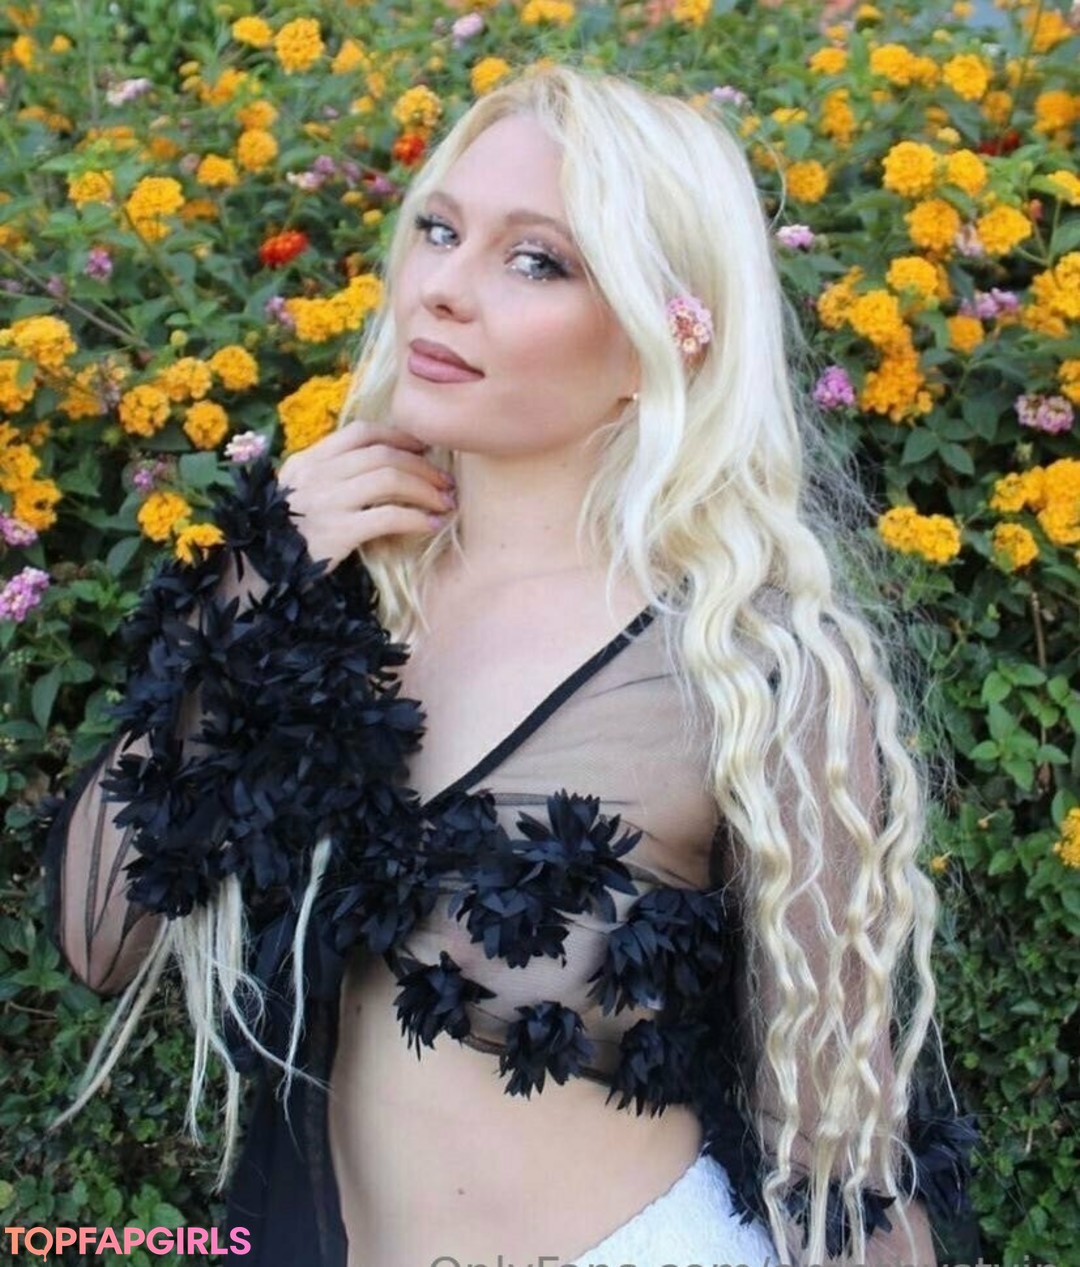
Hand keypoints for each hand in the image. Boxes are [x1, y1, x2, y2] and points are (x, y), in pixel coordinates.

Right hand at [276, 422, 455, 571]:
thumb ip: (330, 477)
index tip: (423, 447)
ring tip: (445, 502)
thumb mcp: (298, 494)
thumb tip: (379, 467)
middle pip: (383, 454)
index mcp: (308, 460)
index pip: (361, 432)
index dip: (398, 435)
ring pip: (389, 479)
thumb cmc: (284, 536)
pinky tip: (431, 524)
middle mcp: (317, 474)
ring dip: (425, 488)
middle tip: (445, 481)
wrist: (258, 571)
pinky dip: (416, 518)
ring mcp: (326, 501)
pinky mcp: (337, 532)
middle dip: (422, 465)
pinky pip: (388, 516)